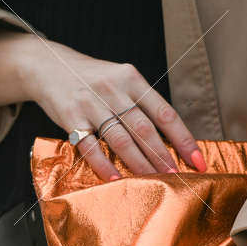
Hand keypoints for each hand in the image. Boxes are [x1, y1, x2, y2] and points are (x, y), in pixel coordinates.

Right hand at [0, 26, 204, 179]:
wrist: (48, 65)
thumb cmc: (92, 79)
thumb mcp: (120, 80)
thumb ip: (141, 104)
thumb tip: (171, 140)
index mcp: (132, 79)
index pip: (164, 113)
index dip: (183, 139)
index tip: (198, 159)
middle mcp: (113, 89)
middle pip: (144, 128)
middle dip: (164, 155)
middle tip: (178, 176)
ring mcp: (91, 102)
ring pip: (121, 138)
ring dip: (140, 163)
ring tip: (155, 180)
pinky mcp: (70, 116)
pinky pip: (89, 145)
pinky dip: (103, 164)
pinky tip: (116, 178)